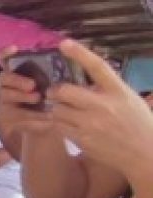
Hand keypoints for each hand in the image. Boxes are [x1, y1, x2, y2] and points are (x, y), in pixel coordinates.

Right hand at [0, 46, 55, 137]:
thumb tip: (70, 56)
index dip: (6, 53)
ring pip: (5, 95)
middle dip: (16, 80)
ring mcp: (4, 101)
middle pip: (3, 77)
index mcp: (17, 71)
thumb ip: (55, 71)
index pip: (5, 58)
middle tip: (32, 85)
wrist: (47, 123)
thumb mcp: (56, 82)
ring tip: (39, 99)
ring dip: (22, 96)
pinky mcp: (6, 118)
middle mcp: (7, 84)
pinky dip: (30, 115)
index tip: (14, 49)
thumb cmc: (54, 96)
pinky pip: (15, 115)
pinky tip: (45, 115)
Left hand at [46, 40, 152, 177]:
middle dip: (55, 90)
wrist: (144, 153)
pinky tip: (67, 124)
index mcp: (118, 91)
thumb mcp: (128, 99)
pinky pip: (59, 127)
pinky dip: (59, 124)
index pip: (97, 67)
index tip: (64, 43)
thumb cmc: (137, 123)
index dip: (79, 53)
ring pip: (57, 110)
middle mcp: (103, 105)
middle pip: (64, 91)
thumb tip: (86, 80)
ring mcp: (91, 123)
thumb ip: (108, 89)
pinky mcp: (82, 139)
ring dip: (56, 108)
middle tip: (55, 93)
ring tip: (63, 110)